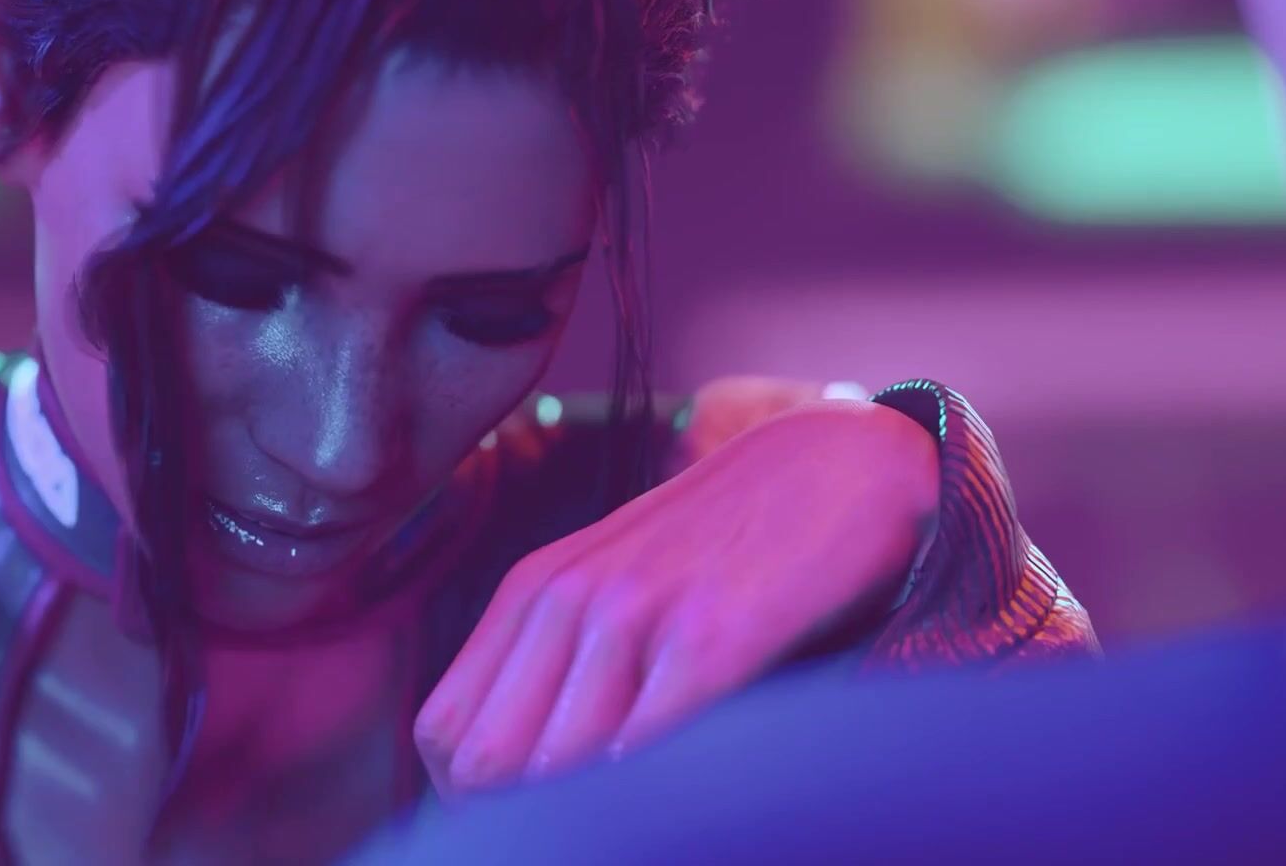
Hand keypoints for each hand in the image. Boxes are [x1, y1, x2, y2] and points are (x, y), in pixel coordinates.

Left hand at [412, 398, 936, 796]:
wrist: (840, 463)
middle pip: (485, 762)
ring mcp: (637, 612)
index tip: (531, 813)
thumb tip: (518, 766)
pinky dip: (652, 785)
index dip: (473, 795)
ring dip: (595, 808)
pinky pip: (645, 744)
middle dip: (522, 813)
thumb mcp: (621, 577)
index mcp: (535, 588)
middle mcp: (569, 597)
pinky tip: (680, 783)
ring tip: (644, 805)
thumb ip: (563, 654)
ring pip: (554, 767)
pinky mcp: (712, 634)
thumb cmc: (734, 540)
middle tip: (586, 821)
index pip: (445, 731)